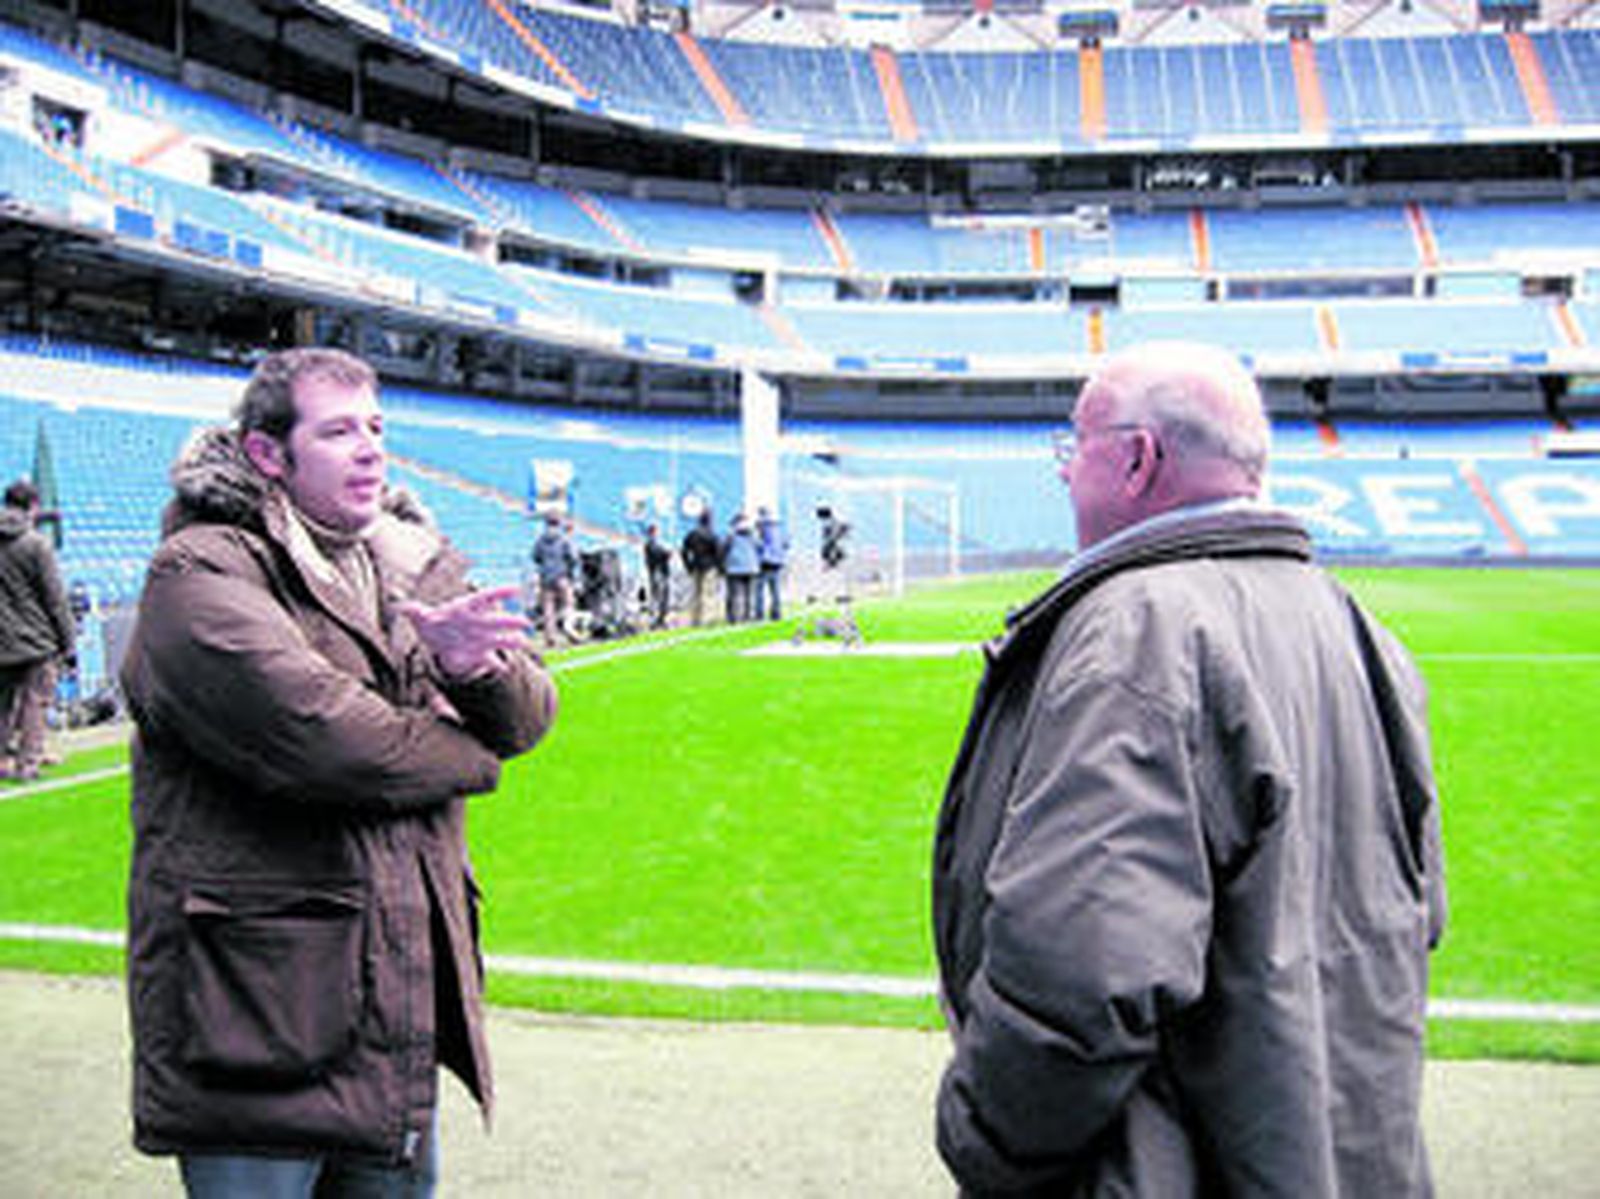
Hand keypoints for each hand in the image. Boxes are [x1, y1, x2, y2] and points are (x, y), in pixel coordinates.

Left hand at [396, 586, 531, 680]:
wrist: (438, 643)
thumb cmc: (433, 624)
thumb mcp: (421, 618)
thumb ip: (414, 612)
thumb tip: (400, 606)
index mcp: (467, 608)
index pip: (485, 598)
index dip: (500, 593)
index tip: (517, 589)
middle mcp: (478, 623)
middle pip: (497, 621)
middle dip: (510, 622)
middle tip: (525, 623)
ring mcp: (481, 640)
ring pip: (499, 641)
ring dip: (511, 643)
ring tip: (523, 644)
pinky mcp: (479, 656)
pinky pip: (489, 661)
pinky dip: (495, 665)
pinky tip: (502, 668)